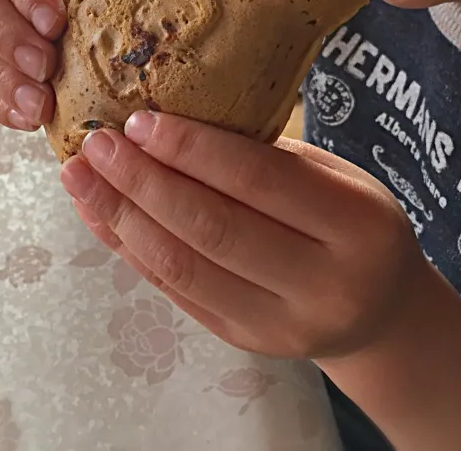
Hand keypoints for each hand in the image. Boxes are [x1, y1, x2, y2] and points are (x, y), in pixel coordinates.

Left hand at [60, 113, 460, 450]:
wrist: (380, 315)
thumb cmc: (354, 225)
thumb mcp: (336, 178)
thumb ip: (267, 159)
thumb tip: (169, 123)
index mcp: (355, 225)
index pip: (259, 180)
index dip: (192, 148)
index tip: (139, 120)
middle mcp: (321, 283)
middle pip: (211, 227)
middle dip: (143, 182)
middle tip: (96, 145)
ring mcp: (279, 324)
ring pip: (182, 266)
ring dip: (121, 217)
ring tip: (81, 178)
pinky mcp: (242, 340)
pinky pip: (174, 290)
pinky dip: (130, 249)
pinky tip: (101, 215)